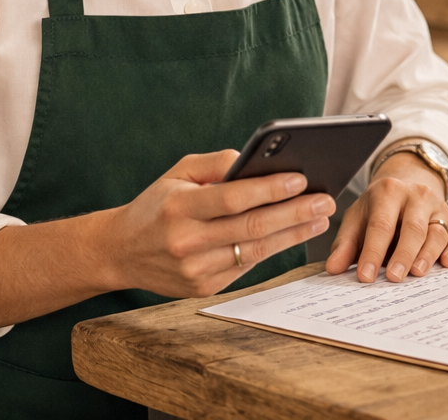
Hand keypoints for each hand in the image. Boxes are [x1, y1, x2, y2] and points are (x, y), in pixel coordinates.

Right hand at [103, 149, 334, 298]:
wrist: (121, 252)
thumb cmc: (156, 205)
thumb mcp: (177, 174)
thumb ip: (215, 163)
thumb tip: (256, 160)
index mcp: (178, 207)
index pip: (233, 198)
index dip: (270, 189)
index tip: (301, 179)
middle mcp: (186, 241)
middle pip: (251, 227)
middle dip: (294, 213)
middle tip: (326, 201)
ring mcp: (195, 269)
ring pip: (255, 251)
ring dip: (293, 234)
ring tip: (319, 218)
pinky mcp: (203, 287)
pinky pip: (245, 266)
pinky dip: (272, 249)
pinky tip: (293, 234)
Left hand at [324, 152, 447, 282]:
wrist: (407, 186)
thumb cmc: (379, 209)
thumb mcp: (358, 218)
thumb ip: (345, 244)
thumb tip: (334, 269)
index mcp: (388, 191)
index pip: (380, 224)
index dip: (372, 251)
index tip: (365, 276)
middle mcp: (416, 195)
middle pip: (412, 228)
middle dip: (403, 254)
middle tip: (393, 278)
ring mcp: (437, 207)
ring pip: (436, 233)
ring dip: (427, 255)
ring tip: (417, 273)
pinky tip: (447, 263)